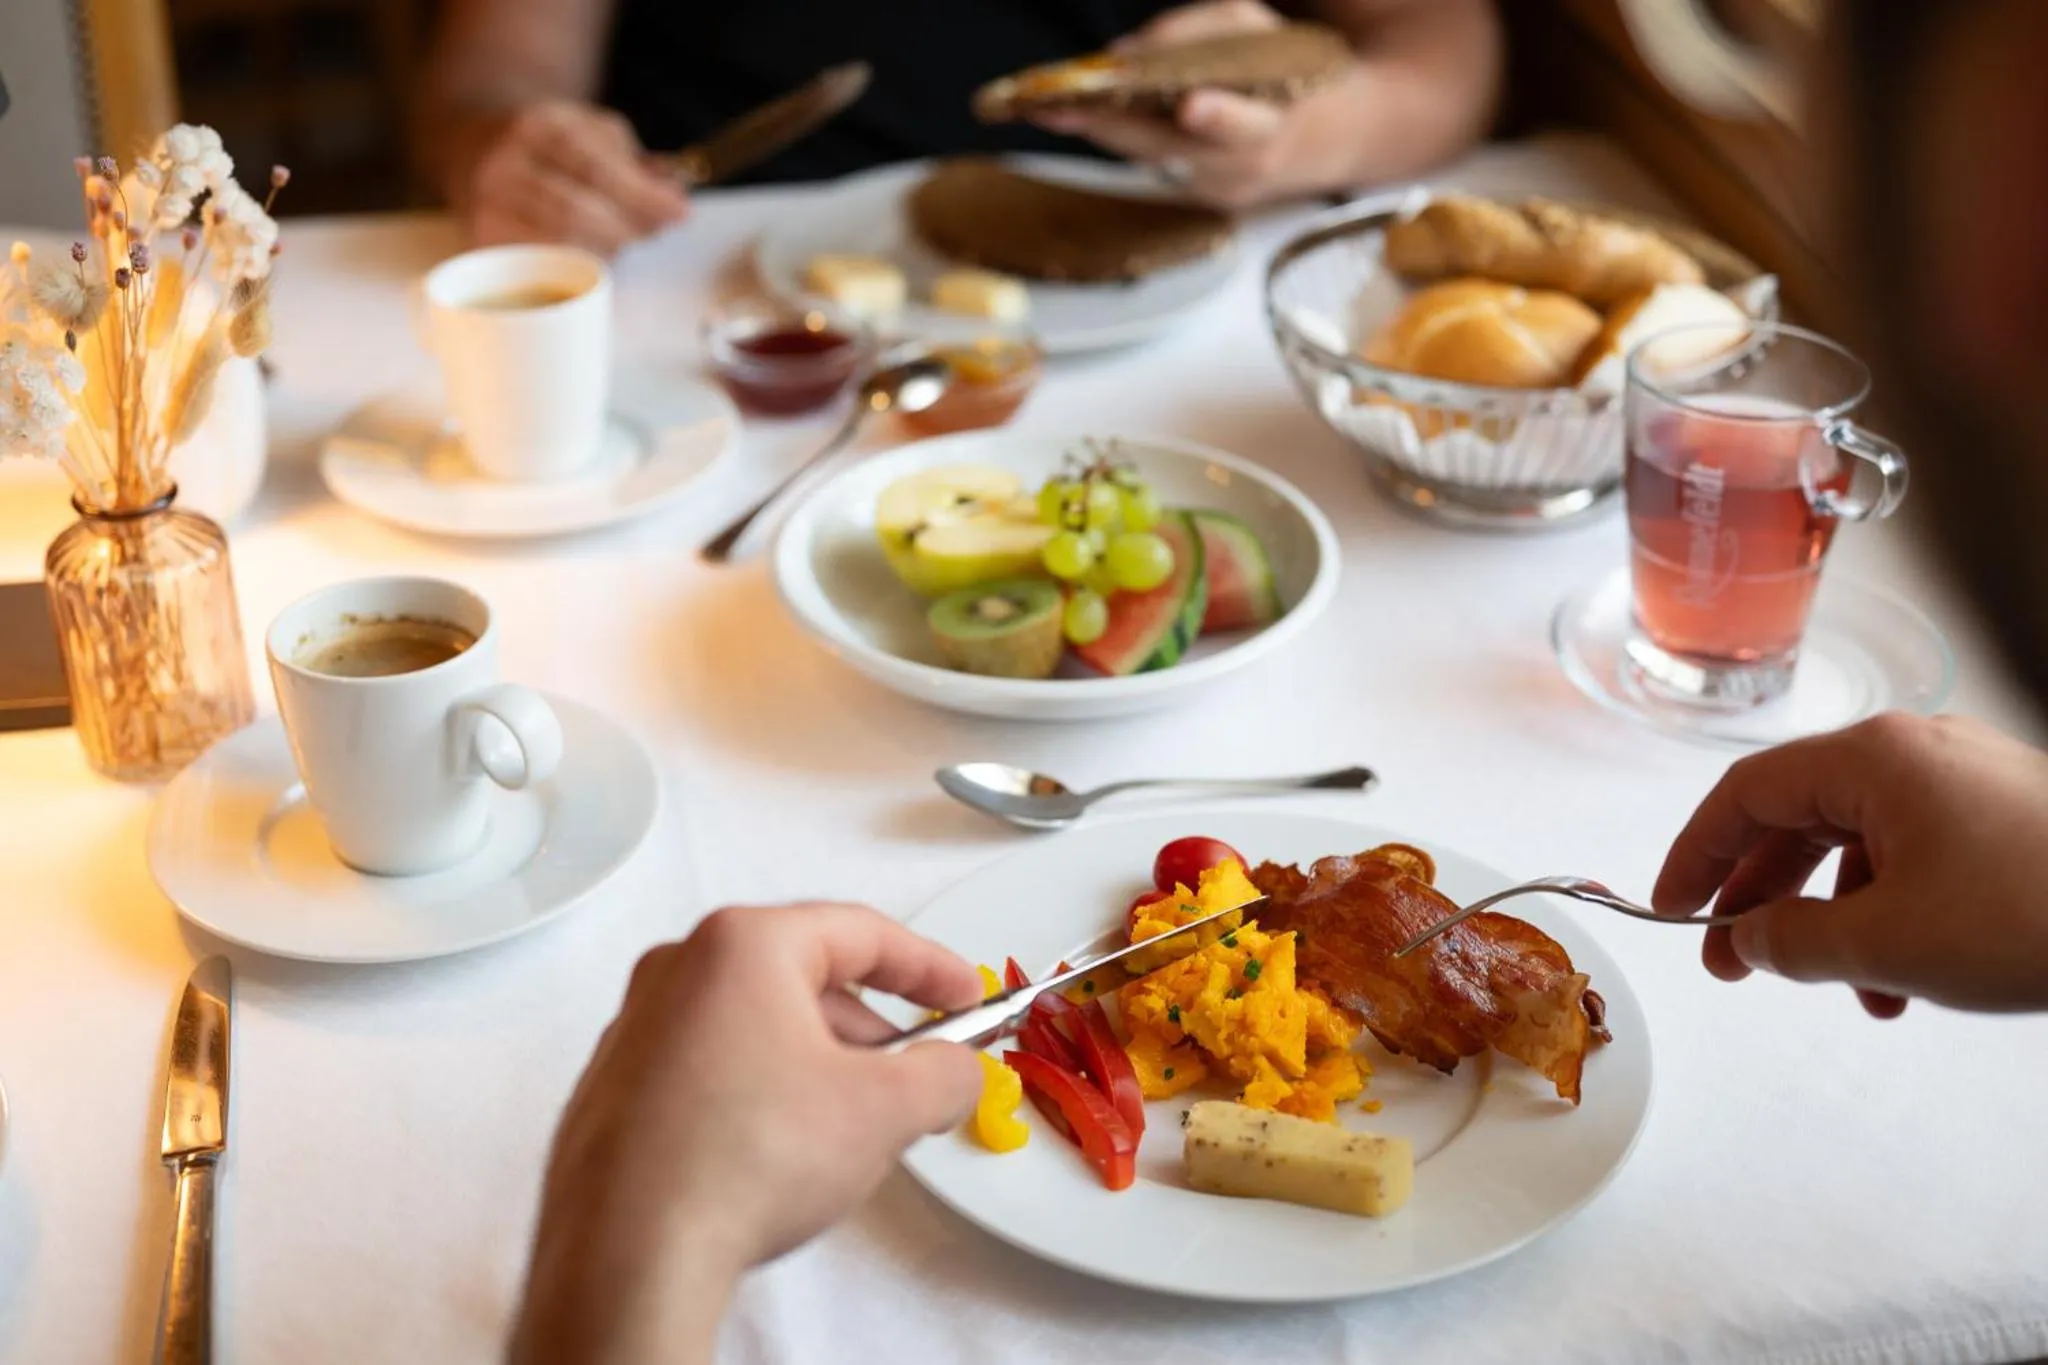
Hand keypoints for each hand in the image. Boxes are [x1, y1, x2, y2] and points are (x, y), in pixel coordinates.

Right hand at [462, 99, 689, 254]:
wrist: (474, 147)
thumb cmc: (551, 147)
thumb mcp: (594, 133)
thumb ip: (638, 163)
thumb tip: (674, 195)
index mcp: (537, 128)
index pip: (594, 167)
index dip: (642, 196)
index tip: (680, 213)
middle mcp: (505, 165)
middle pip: (574, 211)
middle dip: (627, 228)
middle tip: (652, 231)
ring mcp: (487, 206)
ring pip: (556, 244)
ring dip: (604, 249)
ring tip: (622, 240)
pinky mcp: (481, 242)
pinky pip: (537, 267)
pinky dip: (574, 267)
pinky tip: (591, 258)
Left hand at [510, 903, 982, 1364]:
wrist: (629, 1254)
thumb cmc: (747, 1160)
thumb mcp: (885, 1111)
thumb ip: (946, 1074)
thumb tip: (957, 1070)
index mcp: (742, 945)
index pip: (860, 931)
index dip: (928, 965)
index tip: (967, 994)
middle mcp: (677, 969)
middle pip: (803, 977)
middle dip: (870, 1028)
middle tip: (915, 1074)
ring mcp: (636, 1029)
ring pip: (755, 1025)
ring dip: (816, 1064)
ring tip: (851, 1127)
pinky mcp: (614, 1089)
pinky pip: (708, 1067)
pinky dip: (759, 1092)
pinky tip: (780, 1152)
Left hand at [1035, 0, 1350, 209]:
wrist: (1327, 137)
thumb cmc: (1287, 70)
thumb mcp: (1255, 29)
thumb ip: (1198, 33)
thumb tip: (1126, 56)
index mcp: (1273, 123)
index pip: (1245, 124)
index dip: (1218, 117)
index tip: (1191, 106)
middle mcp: (1242, 168)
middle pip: (1170, 148)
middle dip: (1110, 123)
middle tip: (1055, 105)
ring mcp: (1216, 192)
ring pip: (1147, 158)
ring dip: (1096, 130)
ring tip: (1045, 107)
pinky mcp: (1199, 200)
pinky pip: (1149, 162)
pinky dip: (1116, 136)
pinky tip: (1077, 115)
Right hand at [1654, 713, 2047, 1014]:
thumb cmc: (2032, 912)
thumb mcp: (1886, 942)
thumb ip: (1792, 941)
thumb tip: (1748, 940)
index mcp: (1873, 758)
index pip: (1746, 795)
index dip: (1696, 856)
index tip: (1672, 911)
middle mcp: (1916, 753)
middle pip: (1801, 819)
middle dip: (1764, 901)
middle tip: (1734, 966)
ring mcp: (1968, 781)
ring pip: (1863, 846)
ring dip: (1837, 921)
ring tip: (1849, 992)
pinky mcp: (2010, 817)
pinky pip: (1920, 857)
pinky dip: (1896, 915)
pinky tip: (1910, 983)